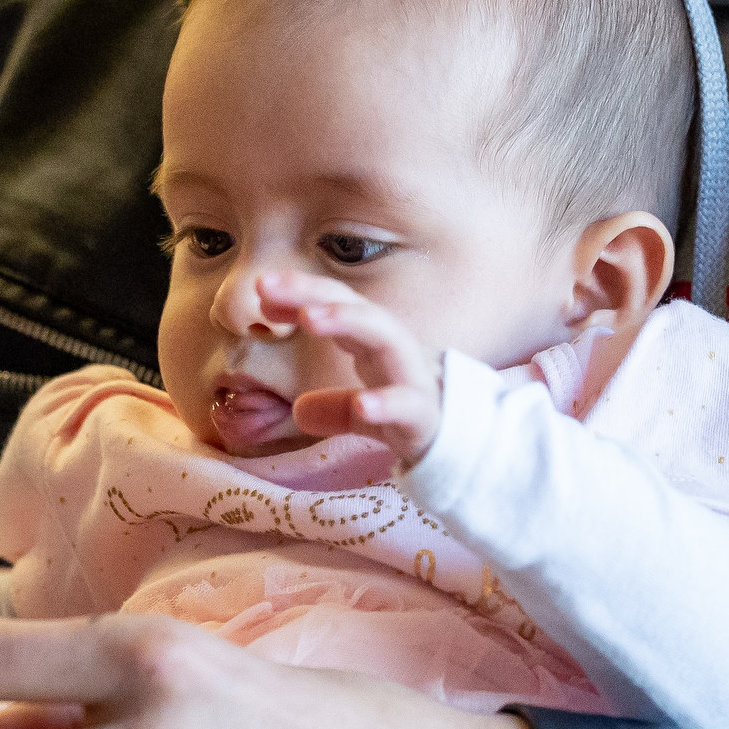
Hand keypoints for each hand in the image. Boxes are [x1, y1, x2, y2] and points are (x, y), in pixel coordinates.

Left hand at [262, 270, 443, 464]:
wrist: (466, 442)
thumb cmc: (415, 414)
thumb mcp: (366, 409)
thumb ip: (333, 406)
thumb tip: (298, 409)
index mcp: (375, 344)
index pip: (337, 307)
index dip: (301, 294)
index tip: (261, 288)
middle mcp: (395, 350)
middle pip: (358, 309)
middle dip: (316, 294)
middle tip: (268, 286)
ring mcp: (414, 379)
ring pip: (387, 338)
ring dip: (349, 321)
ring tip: (311, 317)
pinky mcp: (427, 414)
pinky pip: (407, 404)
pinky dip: (385, 403)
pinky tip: (361, 405)